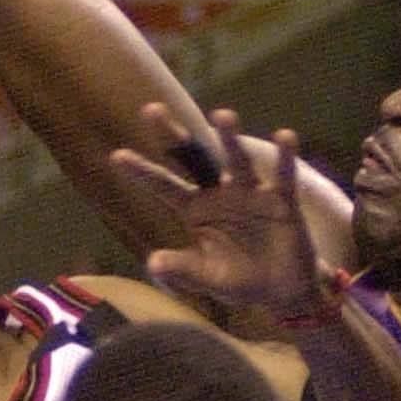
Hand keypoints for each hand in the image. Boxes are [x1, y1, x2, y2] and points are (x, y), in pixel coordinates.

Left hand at [109, 105, 336, 318]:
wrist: (281, 291)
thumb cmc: (238, 281)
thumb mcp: (206, 278)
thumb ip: (182, 270)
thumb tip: (153, 263)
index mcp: (194, 209)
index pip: (163, 186)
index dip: (141, 172)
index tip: (115, 157)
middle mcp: (219, 193)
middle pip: (192, 158)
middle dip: (172, 135)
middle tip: (150, 109)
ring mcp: (250, 193)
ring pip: (236, 161)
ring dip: (229, 138)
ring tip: (222, 115)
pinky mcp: (281, 201)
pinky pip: (282, 177)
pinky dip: (285, 157)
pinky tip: (284, 137)